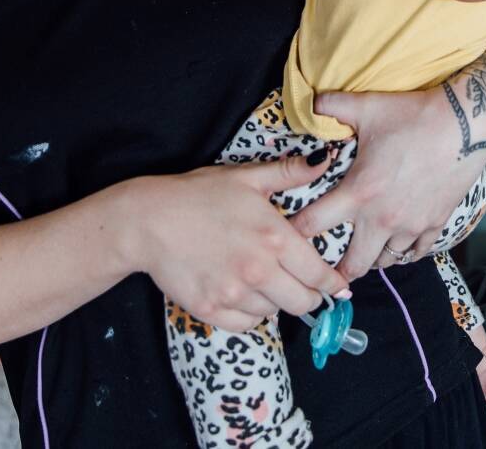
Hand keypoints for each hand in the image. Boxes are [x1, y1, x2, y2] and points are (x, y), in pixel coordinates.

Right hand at [123, 152, 350, 332]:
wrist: (148, 220)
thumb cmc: (197, 195)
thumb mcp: (246, 177)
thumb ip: (288, 173)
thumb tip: (323, 161)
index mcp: (275, 238)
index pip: (318, 273)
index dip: (331, 282)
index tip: (337, 287)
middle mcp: (259, 270)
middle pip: (302, 302)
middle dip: (308, 296)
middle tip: (303, 288)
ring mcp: (234, 293)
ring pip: (273, 313)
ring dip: (275, 301)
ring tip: (265, 283)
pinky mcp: (211, 309)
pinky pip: (245, 325)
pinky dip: (249, 315)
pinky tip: (243, 295)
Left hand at [287, 88, 485, 279]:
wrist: (466, 124)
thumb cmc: (414, 115)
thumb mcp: (367, 106)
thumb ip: (333, 105)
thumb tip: (311, 100)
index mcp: (358, 193)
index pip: (313, 225)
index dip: (294, 234)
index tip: (287, 240)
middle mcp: (382, 218)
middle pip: (353, 265)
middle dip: (338, 271)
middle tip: (329, 270)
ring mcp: (412, 225)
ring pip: (386, 261)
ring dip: (373, 259)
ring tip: (365, 253)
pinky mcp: (436, 224)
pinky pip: (417, 252)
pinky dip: (406, 251)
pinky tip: (400, 243)